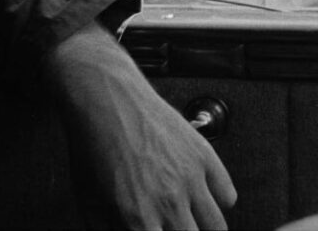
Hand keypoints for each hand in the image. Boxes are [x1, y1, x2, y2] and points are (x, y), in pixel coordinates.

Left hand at [47, 23, 236, 228]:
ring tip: (191, 222)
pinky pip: (228, 195)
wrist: (106, 99)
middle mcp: (169, 202)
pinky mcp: (203, 155)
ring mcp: (190, 178)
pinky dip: (218, 201)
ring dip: (204, 227)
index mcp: (137, 219)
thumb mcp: (89, 202)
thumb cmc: (93, 146)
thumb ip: (107, 230)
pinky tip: (200, 198)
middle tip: (172, 226)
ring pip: (217, 226)